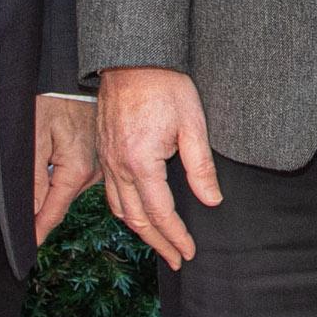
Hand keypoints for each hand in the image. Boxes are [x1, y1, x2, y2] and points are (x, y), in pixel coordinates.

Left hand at [33, 94, 99, 244]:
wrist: (72, 75)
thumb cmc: (51, 98)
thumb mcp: (33, 137)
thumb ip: (33, 179)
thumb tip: (31, 214)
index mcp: (77, 170)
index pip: (53, 212)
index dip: (37, 231)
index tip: (26, 249)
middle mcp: (94, 171)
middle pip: (61, 203)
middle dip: (43, 213)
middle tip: (23, 225)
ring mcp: (100, 165)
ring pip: (70, 190)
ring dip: (54, 195)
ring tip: (35, 198)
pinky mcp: (99, 156)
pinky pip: (78, 177)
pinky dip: (64, 180)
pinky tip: (53, 171)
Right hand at [96, 66, 220, 264]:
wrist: (132, 57)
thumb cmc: (165, 85)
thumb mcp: (193, 123)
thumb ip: (201, 166)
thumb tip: (211, 200)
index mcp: (141, 162)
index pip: (160, 213)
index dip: (176, 236)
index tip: (189, 252)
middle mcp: (119, 166)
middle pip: (137, 219)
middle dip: (159, 243)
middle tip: (176, 259)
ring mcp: (108, 158)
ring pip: (120, 208)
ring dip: (140, 231)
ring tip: (160, 244)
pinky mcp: (104, 150)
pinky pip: (111, 192)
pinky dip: (125, 211)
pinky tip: (137, 214)